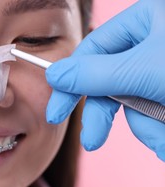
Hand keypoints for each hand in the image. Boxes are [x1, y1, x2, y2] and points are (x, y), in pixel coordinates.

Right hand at [45, 0, 164, 160]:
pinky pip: (158, 116)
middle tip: (95, 142)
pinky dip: (164, 132)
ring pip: (138, 106)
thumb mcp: (144, 69)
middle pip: (113, 83)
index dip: (72, 84)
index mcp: (146, 21)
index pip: (92, 53)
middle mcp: (155, 44)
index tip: (56, 112)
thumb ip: (94, 74)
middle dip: (111, 116)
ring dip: (151, 128)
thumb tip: (54, 74)